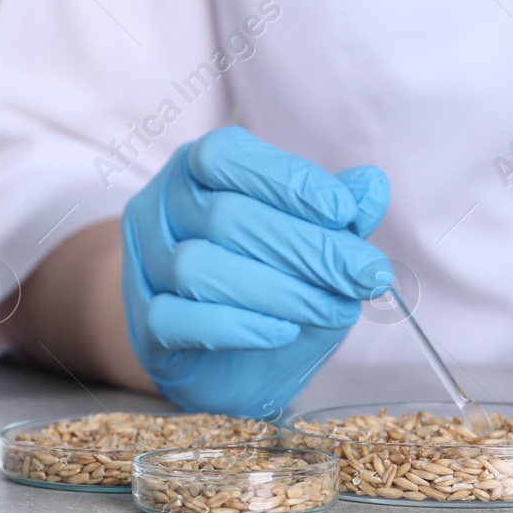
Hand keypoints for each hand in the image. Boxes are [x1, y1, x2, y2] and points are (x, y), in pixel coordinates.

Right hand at [121, 126, 390, 415]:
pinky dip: (236, 325)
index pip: (226, 156)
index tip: (345, 212)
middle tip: (366, 275)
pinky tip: (283, 331)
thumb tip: (371, 185)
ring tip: (336, 309)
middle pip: (226, 216)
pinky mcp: (142, 327)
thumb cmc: (268, 281)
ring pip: (198, 267)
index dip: (286, 180)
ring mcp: (144, 268)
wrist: (222, 356)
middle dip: (307, 246)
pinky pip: (174, 319)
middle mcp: (160, 210)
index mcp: (195, 171)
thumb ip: (338, 213)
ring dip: (279, 290)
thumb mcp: (313, 241)